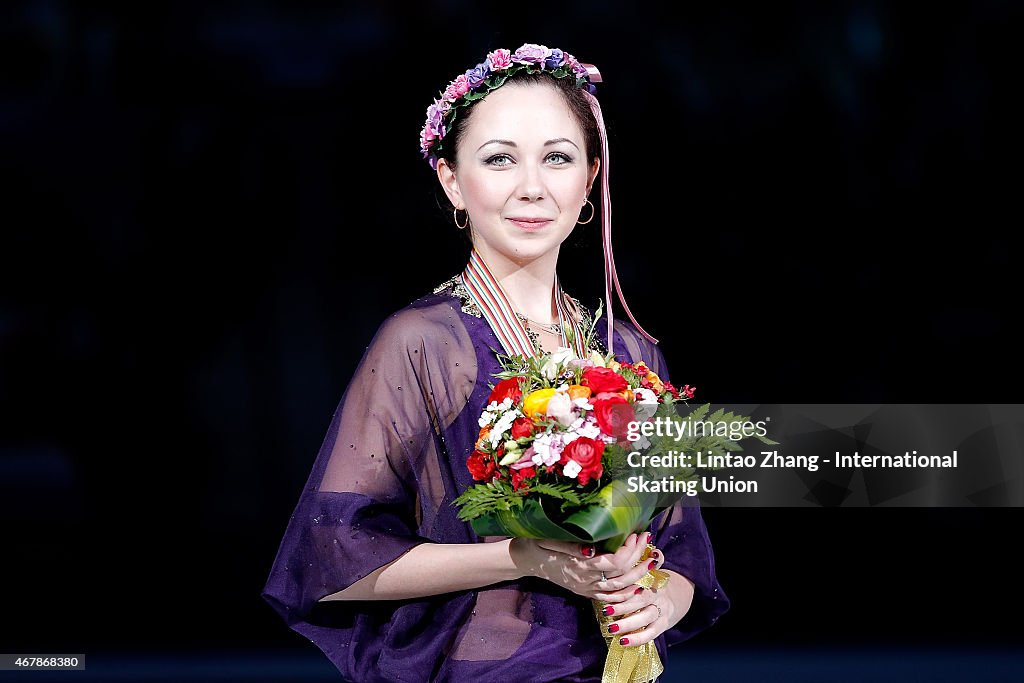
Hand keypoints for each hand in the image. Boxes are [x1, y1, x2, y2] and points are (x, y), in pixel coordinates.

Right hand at [509, 532, 657, 600]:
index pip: (613, 562)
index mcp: (577, 565)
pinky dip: (626, 593)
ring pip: (618, 589)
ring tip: (650, 560)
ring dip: (637, 576)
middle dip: (638, 559)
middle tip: (649, 540)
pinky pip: (609, 598)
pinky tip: (637, 584)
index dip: (629, 550)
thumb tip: (591, 547)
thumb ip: (568, 545)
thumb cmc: (535, 544)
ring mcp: (585, 588)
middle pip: (621, 575)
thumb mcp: (547, 539)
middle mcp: (584, 581)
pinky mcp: (584, 591)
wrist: (523, 560)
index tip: (636, 534)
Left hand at [601, 566, 695, 647]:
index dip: (626, 588)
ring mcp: (661, 612)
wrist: (673, 598)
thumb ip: (647, 561)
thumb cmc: (652, 583)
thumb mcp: (650, 569)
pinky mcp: (662, 626)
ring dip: (628, 624)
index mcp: (654, 580)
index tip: (610, 592)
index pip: (640, 583)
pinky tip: (623, 642)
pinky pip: (650, 634)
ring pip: (645, 619)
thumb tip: (650, 544)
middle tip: (606, 610)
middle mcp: (659, 596)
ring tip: (611, 628)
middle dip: (623, 606)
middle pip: (642, 601)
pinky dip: (637, 639)